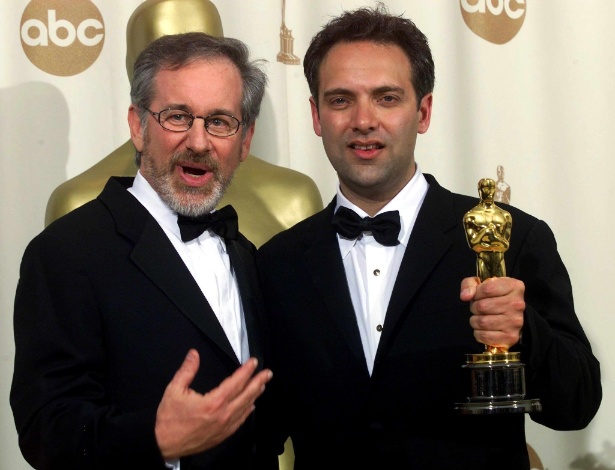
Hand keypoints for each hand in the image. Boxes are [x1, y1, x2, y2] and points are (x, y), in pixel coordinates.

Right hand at [155, 349, 272, 459]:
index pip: (236, 383)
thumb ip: (187, 370)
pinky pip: (239, 421)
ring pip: (245, 408)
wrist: (163, 445)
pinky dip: (247, 411)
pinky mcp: (222, 436)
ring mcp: (224, 427)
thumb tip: (194, 353)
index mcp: (214, 402)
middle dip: (258, 382)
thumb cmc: (169, 418)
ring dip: (255, 395)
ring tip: (262, 385)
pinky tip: (251, 405)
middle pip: (246, 395)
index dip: (246, 371)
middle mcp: (223, 415)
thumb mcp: (174, 390)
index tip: (254, 362)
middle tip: (268, 373)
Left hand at [460, 276, 524, 349]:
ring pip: (482, 322)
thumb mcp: (480, 284)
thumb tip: (465, 296)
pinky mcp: (511, 337)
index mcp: (514, 286)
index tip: (478, 296)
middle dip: (474, 308)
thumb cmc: (492, 297)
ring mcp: (516, 322)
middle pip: (482, 306)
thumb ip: (469, 284)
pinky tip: (483, 329)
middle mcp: (517, 304)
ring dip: (475, 321)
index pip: (486, 289)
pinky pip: (485, 336)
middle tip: (479, 309)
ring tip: (480, 317)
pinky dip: (478, 333)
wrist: (509, 315)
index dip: (476, 294)